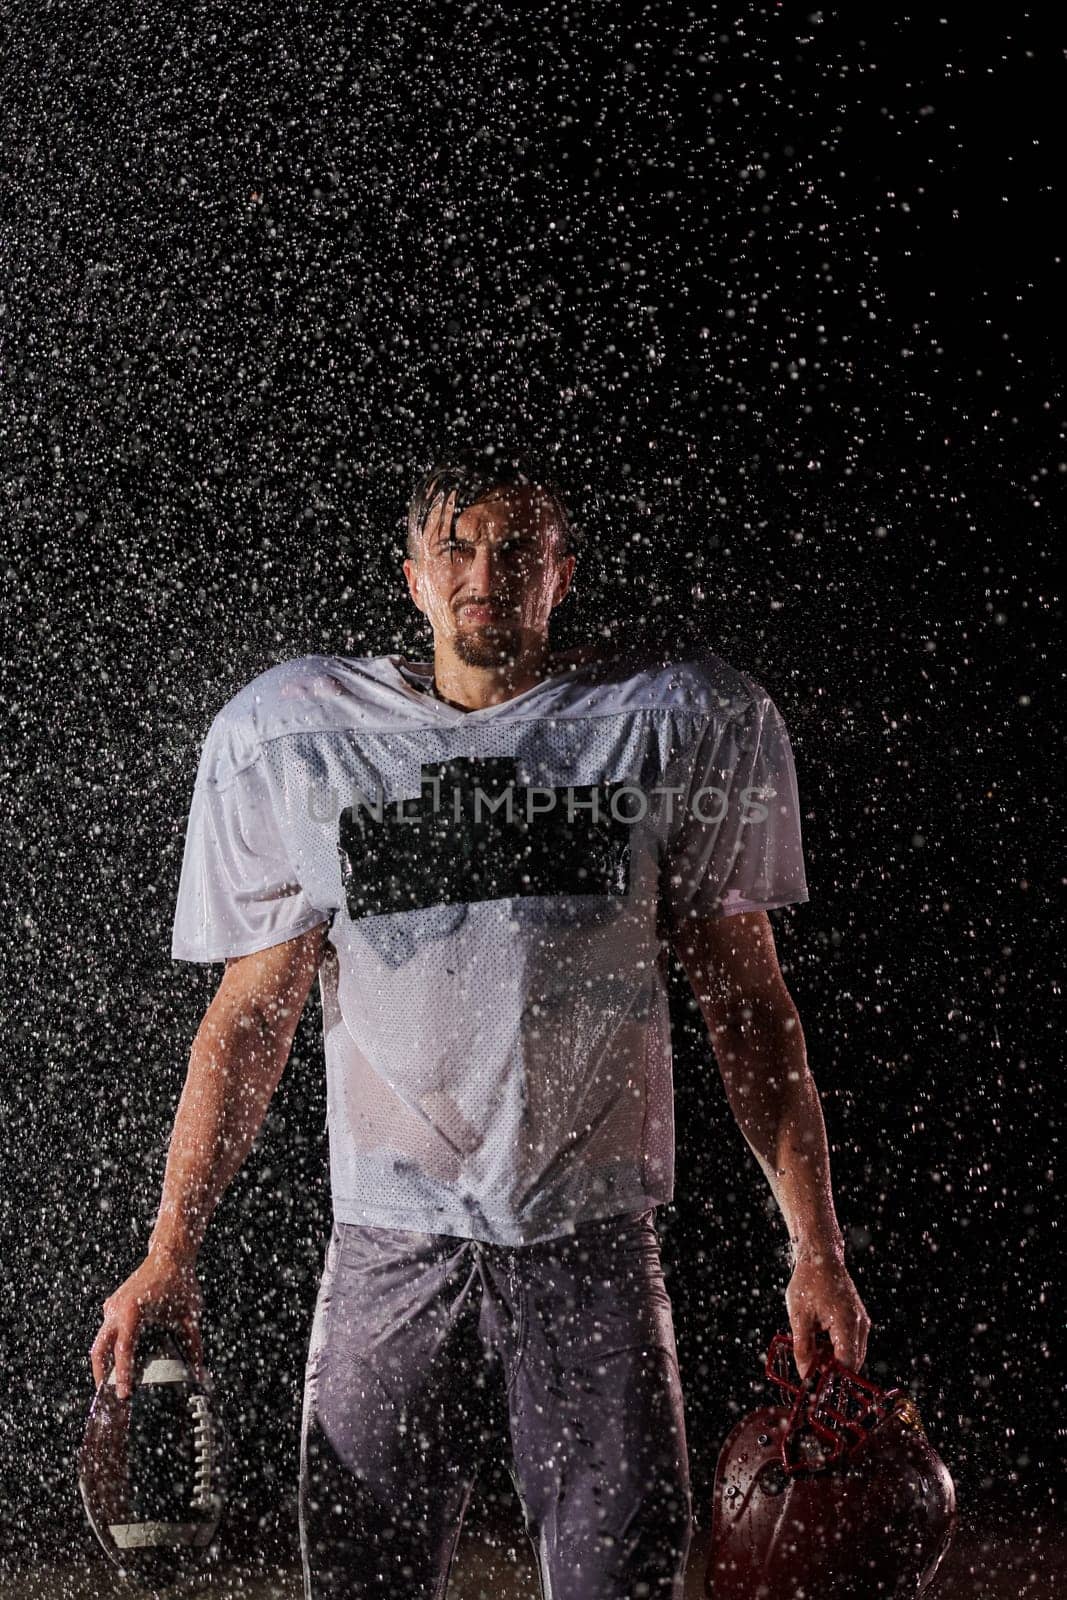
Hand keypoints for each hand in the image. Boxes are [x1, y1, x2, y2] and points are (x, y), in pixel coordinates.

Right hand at [90, 1248, 203, 1399]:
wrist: (170, 1254)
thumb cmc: (180, 1281)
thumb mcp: (189, 1315)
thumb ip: (193, 1344)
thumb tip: (199, 1370)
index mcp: (132, 1311)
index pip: (124, 1349)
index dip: (124, 1373)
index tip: (123, 1394)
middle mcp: (116, 1309)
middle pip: (99, 1349)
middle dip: (102, 1375)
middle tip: (109, 1396)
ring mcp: (112, 1306)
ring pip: (101, 1340)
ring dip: (104, 1361)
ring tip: (113, 1382)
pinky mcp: (114, 1304)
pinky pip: (108, 1329)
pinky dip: (110, 1345)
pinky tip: (121, 1358)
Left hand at [785, 1252, 869, 1378]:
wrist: (820, 1257)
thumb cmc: (808, 1282)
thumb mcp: (799, 1316)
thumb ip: (803, 1348)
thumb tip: (805, 1375)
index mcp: (847, 1323)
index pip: (847, 1365)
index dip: (832, 1378)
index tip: (815, 1383)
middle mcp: (860, 1325)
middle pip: (853, 1364)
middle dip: (833, 1371)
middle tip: (809, 1367)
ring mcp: (862, 1322)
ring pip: (853, 1355)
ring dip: (835, 1360)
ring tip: (812, 1349)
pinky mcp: (859, 1320)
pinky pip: (852, 1344)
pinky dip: (838, 1349)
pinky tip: (820, 1341)